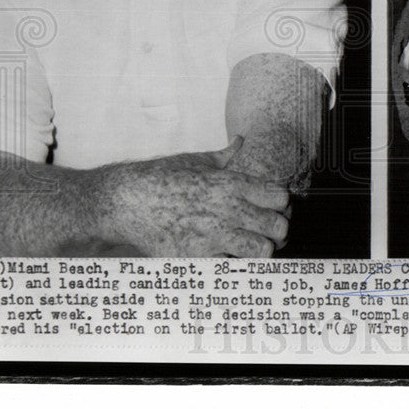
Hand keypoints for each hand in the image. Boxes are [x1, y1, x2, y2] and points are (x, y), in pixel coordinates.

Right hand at [103, 137, 290, 256]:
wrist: (126, 201)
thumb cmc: (160, 178)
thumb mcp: (196, 160)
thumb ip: (225, 155)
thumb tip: (240, 141)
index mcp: (231, 184)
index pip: (280, 197)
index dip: (282, 205)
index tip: (273, 208)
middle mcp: (227, 209)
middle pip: (279, 226)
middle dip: (278, 231)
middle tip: (267, 233)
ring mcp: (213, 235)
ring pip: (262, 250)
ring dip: (260, 251)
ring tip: (250, 247)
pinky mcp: (197, 257)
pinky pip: (232, 268)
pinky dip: (234, 266)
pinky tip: (227, 259)